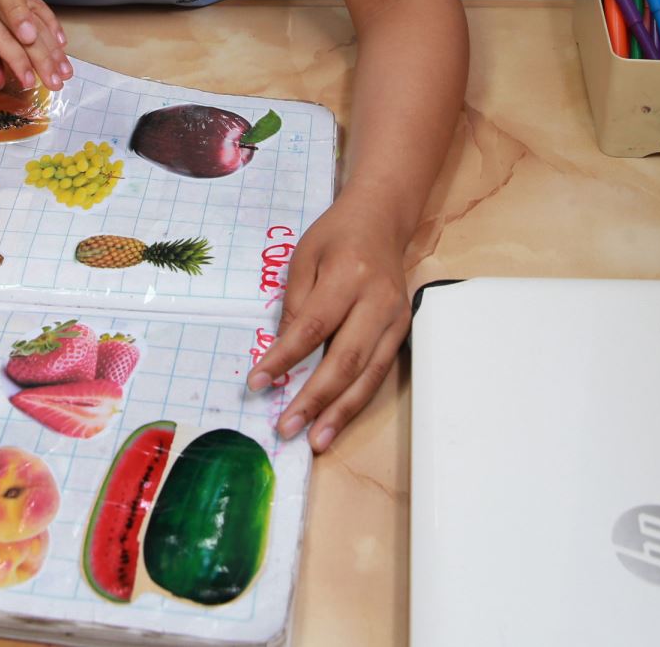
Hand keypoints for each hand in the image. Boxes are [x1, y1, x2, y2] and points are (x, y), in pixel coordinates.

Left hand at [244, 199, 410, 452]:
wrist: (382, 220)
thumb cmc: (336, 237)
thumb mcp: (303, 259)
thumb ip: (295, 307)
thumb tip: (282, 356)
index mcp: (348, 276)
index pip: (312, 327)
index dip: (284, 359)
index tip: (257, 384)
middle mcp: (378, 302)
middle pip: (346, 359)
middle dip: (315, 399)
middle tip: (287, 428)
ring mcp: (396, 319)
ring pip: (369, 375)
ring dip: (341, 412)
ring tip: (317, 440)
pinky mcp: (402, 332)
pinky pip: (379, 372)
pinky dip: (357, 399)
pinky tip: (338, 419)